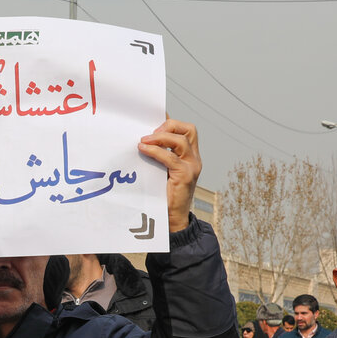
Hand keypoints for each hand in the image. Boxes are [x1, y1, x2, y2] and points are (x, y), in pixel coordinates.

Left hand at [138, 117, 200, 232]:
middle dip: (168, 126)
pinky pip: (171, 157)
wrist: (172, 219)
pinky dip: (156, 151)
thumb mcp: (161, 171)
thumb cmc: (163, 195)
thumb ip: (158, 156)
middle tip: (149, 132)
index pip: (186, 129)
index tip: (151, 119)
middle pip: (188, 129)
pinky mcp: (186, 176)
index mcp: (190, 155)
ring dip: (160, 137)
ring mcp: (193, 166)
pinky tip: (144, 150)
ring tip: (143, 141)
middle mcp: (194, 158)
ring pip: (181, 141)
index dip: (170, 122)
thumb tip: (142, 139)